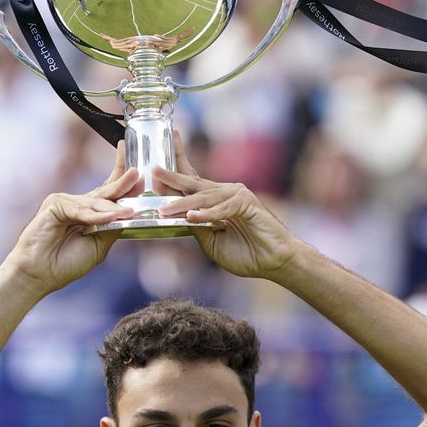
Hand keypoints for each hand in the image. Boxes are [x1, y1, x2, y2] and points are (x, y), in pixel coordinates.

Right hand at [6, 143, 139, 293]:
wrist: (40, 274)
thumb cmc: (66, 263)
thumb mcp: (99, 245)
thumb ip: (112, 227)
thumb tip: (130, 211)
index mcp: (90, 213)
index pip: (109, 191)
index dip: (123, 179)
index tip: (139, 171)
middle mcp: (79, 204)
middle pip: (106, 190)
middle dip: (123, 183)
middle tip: (138, 174)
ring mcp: (66, 202)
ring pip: (95, 202)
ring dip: (113, 207)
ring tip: (130, 212)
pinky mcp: (54, 204)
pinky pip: (80, 209)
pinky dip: (95, 215)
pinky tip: (110, 216)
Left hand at [152, 133, 299, 278]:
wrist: (273, 262)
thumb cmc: (246, 254)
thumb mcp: (210, 242)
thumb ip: (195, 227)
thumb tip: (175, 218)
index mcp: (215, 201)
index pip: (191, 182)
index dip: (174, 171)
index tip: (156, 164)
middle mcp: (224, 193)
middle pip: (194, 182)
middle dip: (172, 176)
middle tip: (153, 170)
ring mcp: (236, 195)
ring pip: (204, 198)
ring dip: (183, 204)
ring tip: (164, 209)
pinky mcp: (247, 203)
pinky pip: (222, 209)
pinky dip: (207, 214)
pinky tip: (192, 217)